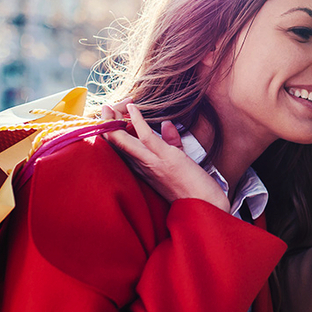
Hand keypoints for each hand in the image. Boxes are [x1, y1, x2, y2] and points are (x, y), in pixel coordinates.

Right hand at [101, 103, 229, 211]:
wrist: (205, 205)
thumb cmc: (193, 186)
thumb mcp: (178, 160)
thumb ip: (172, 141)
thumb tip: (166, 123)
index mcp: (142, 167)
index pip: (120, 148)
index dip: (113, 132)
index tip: (116, 116)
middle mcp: (141, 166)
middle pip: (114, 143)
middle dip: (106, 124)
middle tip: (106, 108)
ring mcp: (152, 162)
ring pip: (122, 140)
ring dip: (113, 121)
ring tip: (110, 106)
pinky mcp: (165, 158)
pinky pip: (145, 136)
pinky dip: (137, 120)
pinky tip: (132, 107)